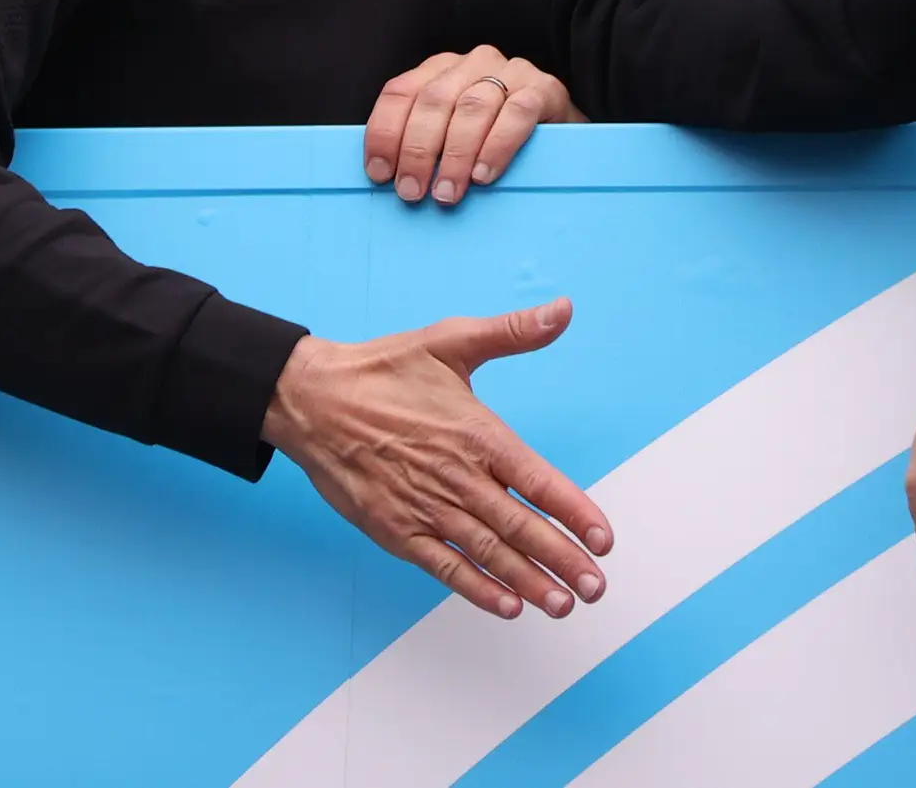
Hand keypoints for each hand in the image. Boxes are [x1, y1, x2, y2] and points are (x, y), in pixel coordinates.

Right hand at [261, 301, 611, 619]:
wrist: (311, 399)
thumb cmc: (382, 369)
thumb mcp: (450, 340)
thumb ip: (513, 331)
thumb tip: (563, 310)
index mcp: (476, 433)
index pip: (538, 481)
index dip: (575, 512)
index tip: (604, 540)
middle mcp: (456, 476)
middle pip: (520, 527)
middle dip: (563, 559)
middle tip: (595, 588)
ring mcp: (425, 508)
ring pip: (488, 553)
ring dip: (529, 582)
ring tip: (563, 604)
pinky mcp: (396, 530)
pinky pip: (444, 567)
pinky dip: (476, 589)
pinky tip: (507, 605)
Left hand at [366, 47, 579, 204]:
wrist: (562, 134)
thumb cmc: (496, 140)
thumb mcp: (453, 135)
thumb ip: (424, 144)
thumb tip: (386, 180)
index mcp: (440, 69)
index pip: (400, 92)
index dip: (385, 133)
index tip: (380, 173)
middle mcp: (472, 63)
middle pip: (433, 101)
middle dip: (418, 151)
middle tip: (412, 192)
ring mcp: (510, 71)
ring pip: (472, 107)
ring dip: (455, 155)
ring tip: (446, 193)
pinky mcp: (544, 88)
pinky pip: (517, 113)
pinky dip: (496, 146)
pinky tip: (484, 175)